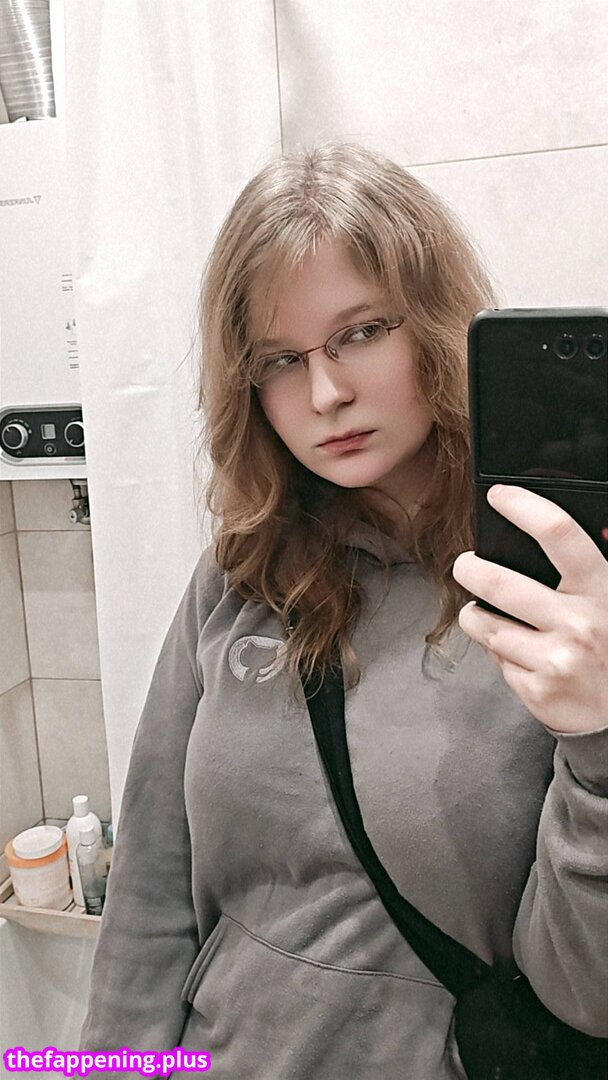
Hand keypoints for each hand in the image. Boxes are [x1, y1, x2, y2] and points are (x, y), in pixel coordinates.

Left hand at [452, 485, 607, 733]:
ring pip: (487, 625)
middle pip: (500, 582)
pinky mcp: (537, 689)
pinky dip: (499, 652)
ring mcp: (556, 659)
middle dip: (470, 568)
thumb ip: (593, 568)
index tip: (500, 497)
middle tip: (465, 564)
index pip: (559, 534)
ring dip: (474, 615)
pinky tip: (516, 651)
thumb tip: (559, 524)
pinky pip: (498, 659)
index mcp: (603, 590)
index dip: (524, 507)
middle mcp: (579, 623)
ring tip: (479, 611)